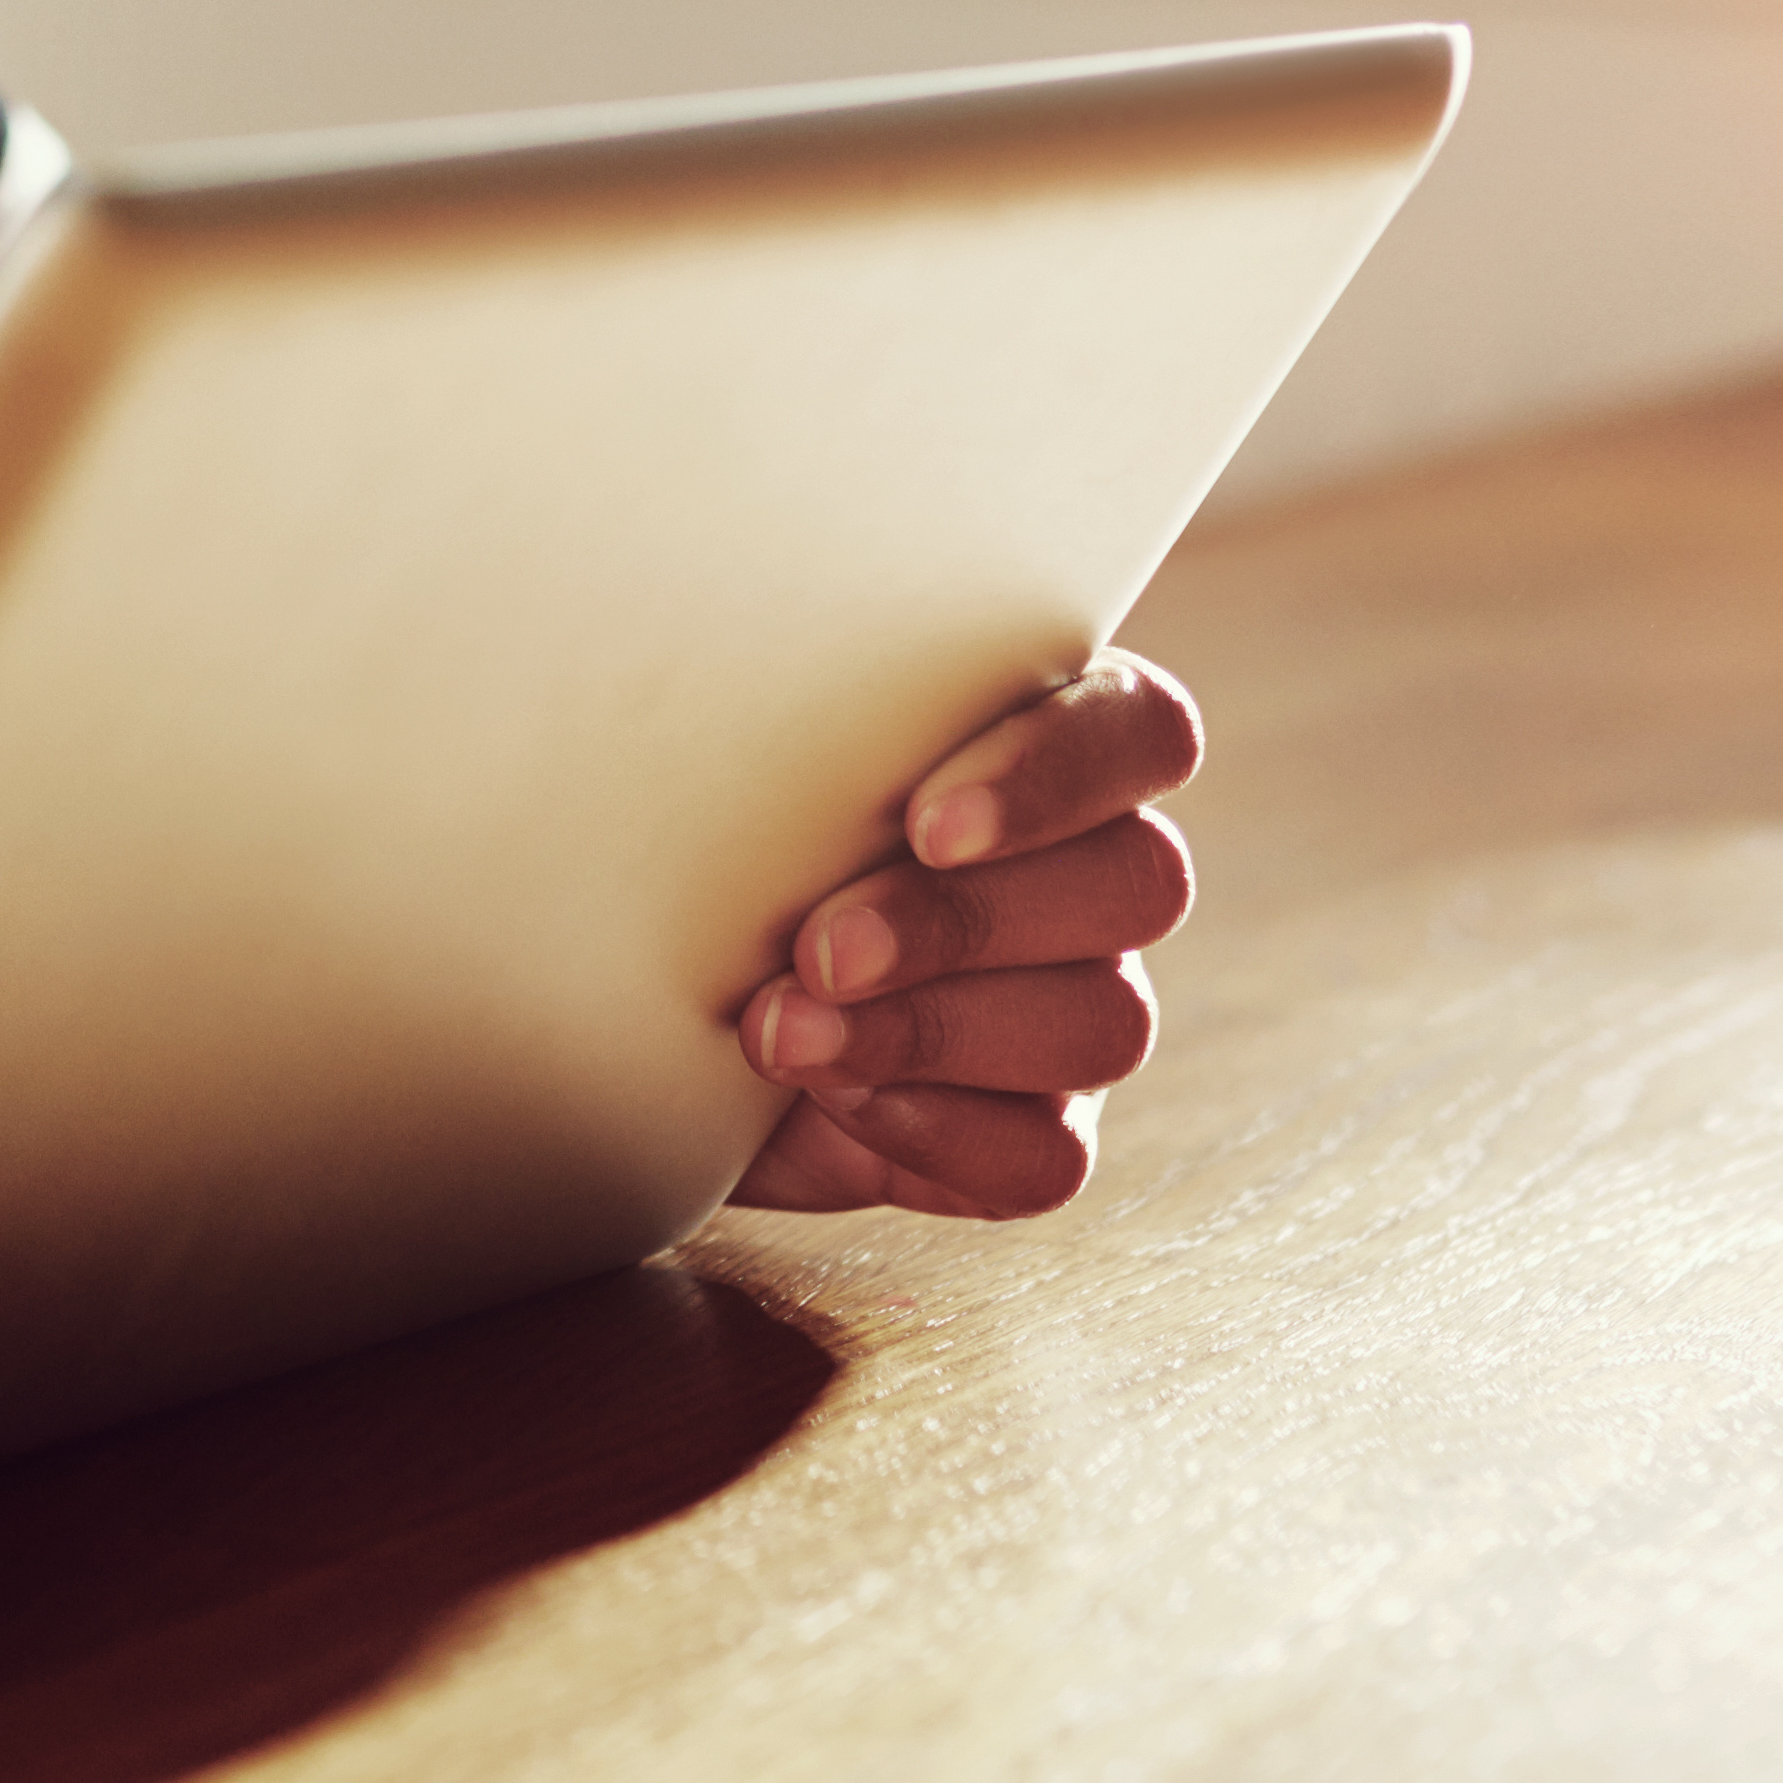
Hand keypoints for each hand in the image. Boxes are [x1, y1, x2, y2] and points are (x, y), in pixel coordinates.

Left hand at [729, 650, 1198, 1222]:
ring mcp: (1083, 1004)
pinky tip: (838, 1101)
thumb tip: (709, 630)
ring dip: (937, 1030)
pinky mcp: (1039, 1129)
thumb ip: (775, 694)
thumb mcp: (724, 745)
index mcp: (1051, 739)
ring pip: (1106, 1022)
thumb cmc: (698, 832)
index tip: (927, 819)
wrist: (639, 998)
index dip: (1058, 775)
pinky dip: (944, 1132)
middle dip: (966, 921)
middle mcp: (1095, 871)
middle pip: (1137, 882)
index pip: (1142, 732)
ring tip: (788, 1035)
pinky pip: (1051, 1152)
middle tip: (821, 947)